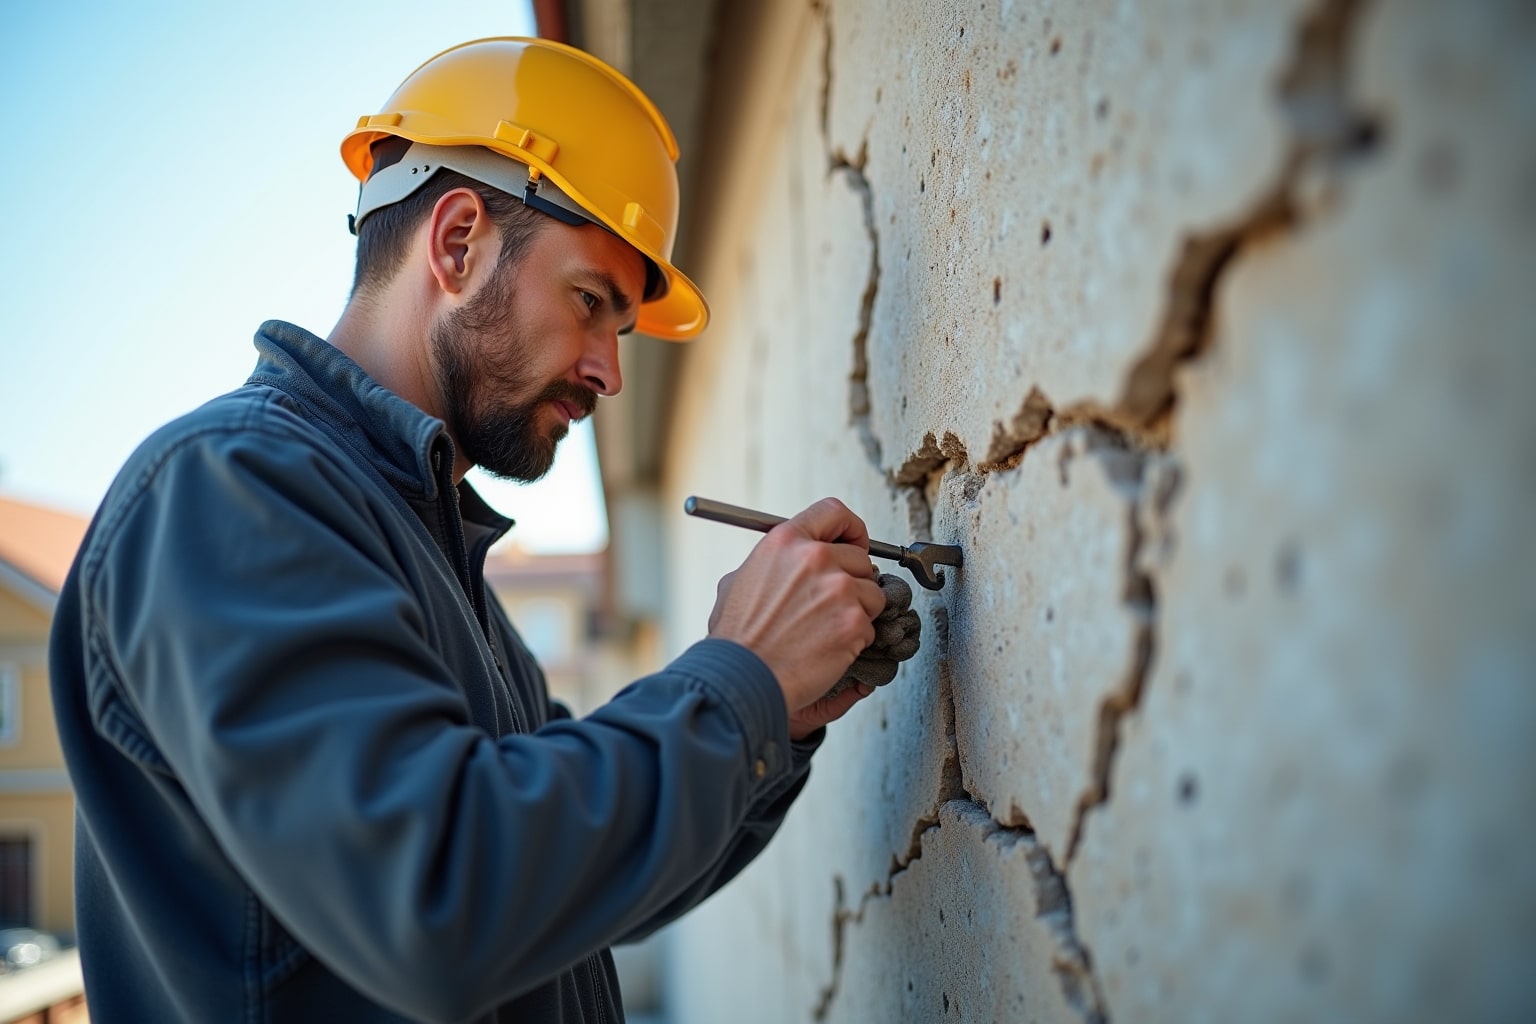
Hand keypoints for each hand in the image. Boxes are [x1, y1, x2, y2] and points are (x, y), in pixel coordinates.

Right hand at [708, 498, 885, 734]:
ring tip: (825, 630)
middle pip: (860, 558)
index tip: (855, 544)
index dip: (850, 529)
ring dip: (857, 611)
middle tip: (834, 604)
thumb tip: (788, 561)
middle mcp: (815, 557)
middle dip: (853, 581)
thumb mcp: (739, 581)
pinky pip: (871, 626)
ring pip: (872, 593)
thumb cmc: (737, 638)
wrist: (742, 678)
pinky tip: (827, 648)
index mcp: (785, 540)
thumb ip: (772, 563)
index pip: (834, 512)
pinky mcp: (853, 621)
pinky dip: (855, 640)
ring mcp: (838, 589)